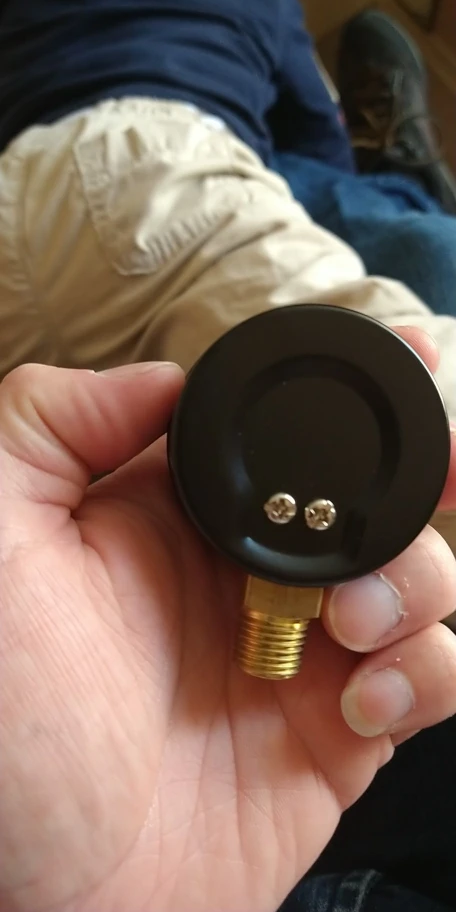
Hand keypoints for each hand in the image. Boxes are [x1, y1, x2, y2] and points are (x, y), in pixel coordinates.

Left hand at [1, 332, 455, 911]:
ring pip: (415, 580)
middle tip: (448, 466)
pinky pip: (426, 680)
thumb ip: (49, 423)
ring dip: (418, 581)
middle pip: (368, 500)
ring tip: (355, 620)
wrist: (33, 898)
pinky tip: (362, 700)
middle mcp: (242, 578)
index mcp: (173, 518)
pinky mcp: (335, 736)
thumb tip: (161, 377)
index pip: (277, 435)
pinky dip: (427, 674)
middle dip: (422, 477)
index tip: (408, 357)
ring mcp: (297, 656)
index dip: (343, 398)